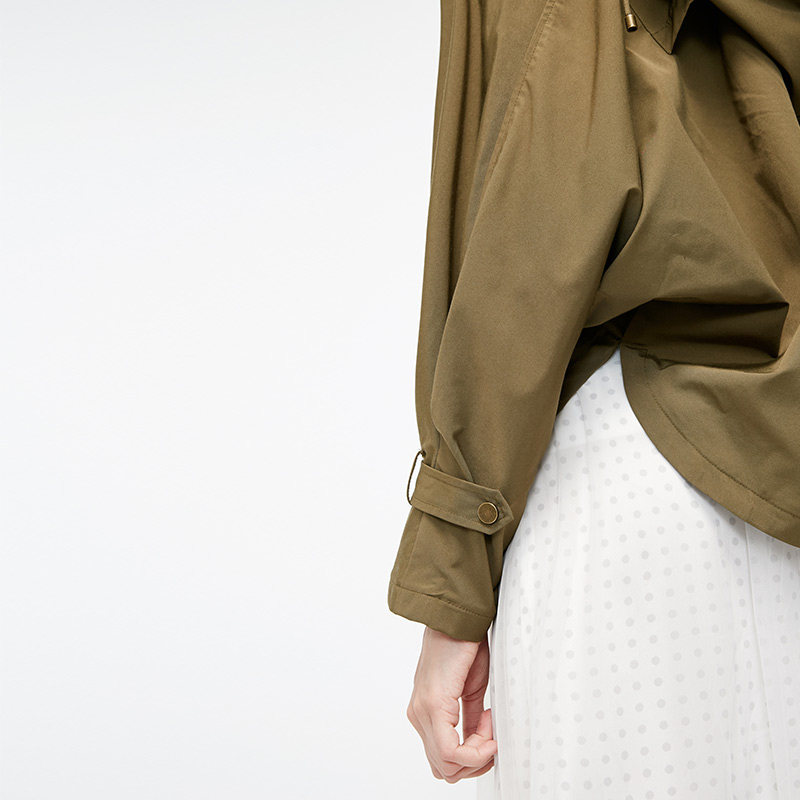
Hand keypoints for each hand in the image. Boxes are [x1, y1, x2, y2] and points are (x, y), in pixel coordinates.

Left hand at [405, 625, 496, 782]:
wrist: (459, 619)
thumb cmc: (464, 645)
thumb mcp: (470, 690)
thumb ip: (469, 720)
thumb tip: (479, 745)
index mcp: (426, 712)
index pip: (443, 760)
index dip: (474, 757)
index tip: (492, 730)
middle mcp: (419, 715)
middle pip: (444, 769)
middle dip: (476, 761)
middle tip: (492, 735)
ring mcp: (422, 711)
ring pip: (445, 766)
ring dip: (476, 755)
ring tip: (489, 723)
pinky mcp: (432, 705)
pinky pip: (449, 751)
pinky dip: (474, 749)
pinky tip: (487, 722)